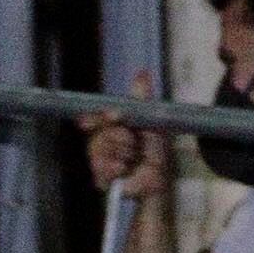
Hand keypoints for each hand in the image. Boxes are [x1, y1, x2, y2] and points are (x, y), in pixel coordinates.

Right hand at [77, 71, 170, 197]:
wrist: (159, 178)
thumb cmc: (154, 152)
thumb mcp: (151, 122)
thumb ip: (141, 99)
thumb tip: (142, 73)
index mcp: (111, 127)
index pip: (94, 118)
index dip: (94, 117)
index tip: (109, 116)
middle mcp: (102, 142)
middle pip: (99, 134)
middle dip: (119, 137)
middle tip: (133, 143)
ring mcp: (100, 161)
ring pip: (98, 151)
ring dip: (121, 153)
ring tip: (133, 159)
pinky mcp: (101, 179)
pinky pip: (99, 170)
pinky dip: (115, 168)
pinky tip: (124, 169)